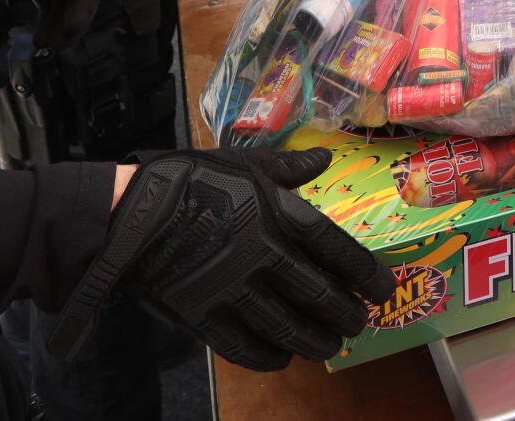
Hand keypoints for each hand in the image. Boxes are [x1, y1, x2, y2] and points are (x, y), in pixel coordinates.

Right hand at [49, 147, 394, 370]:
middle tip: (360, 322)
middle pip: (320, 296)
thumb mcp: (247, 163)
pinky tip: (284, 357)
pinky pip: (246, 347)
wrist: (132, 214)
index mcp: (280, 215)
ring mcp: (235, 291)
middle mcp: (265, 257)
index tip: (383, 289)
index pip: (338, 251)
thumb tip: (325, 158)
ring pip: (289, 329)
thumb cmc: (194, 181)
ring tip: (332, 346)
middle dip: (347, 314)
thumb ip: (290, 166)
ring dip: (317, 341)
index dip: (368, 274)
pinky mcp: (206, 316)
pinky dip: (270, 356)